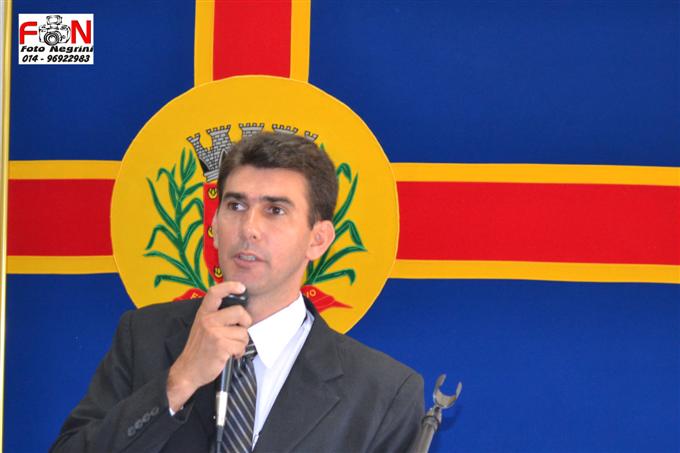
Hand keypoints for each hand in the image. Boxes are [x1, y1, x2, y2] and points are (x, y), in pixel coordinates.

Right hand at [166, 281, 251, 411]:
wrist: (188, 371)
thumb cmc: (199, 349)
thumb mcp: (202, 326)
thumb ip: (217, 316)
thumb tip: (239, 311)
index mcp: (204, 313)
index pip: (215, 292)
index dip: (230, 286)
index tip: (241, 287)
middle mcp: (208, 320)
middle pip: (239, 312)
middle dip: (245, 322)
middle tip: (239, 330)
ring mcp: (214, 333)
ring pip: (243, 332)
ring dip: (240, 342)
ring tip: (229, 347)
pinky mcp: (221, 346)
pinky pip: (241, 345)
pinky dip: (239, 352)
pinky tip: (229, 355)